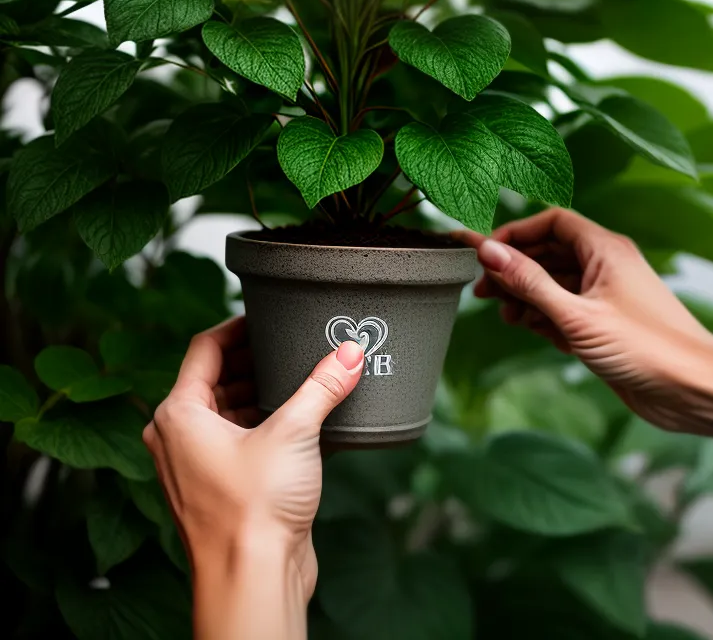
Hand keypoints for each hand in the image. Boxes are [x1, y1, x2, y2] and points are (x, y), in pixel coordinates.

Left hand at [144, 317, 364, 635]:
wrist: (253, 582)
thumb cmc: (253, 512)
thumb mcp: (294, 432)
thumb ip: (322, 385)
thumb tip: (349, 351)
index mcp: (179, 415)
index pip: (205, 348)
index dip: (239, 326)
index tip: (270, 315)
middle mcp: (180, 438)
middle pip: (218, 378)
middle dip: (258, 360)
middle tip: (297, 343)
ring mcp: (199, 466)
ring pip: (230, 410)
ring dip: (265, 392)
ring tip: (306, 376)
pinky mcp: (224, 489)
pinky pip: (242, 440)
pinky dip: (268, 423)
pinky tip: (305, 418)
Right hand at [455, 208, 712, 433]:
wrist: (694, 390)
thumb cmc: (647, 348)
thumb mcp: (577, 316)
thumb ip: (530, 282)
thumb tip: (490, 252)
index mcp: (605, 249)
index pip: (552, 221)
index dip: (517, 233)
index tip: (486, 253)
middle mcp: (606, 266)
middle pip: (549, 251)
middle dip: (515, 268)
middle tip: (483, 289)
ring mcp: (606, 295)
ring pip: (555, 282)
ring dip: (527, 295)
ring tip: (505, 315)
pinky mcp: (605, 324)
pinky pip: (566, 308)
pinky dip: (545, 316)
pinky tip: (528, 328)